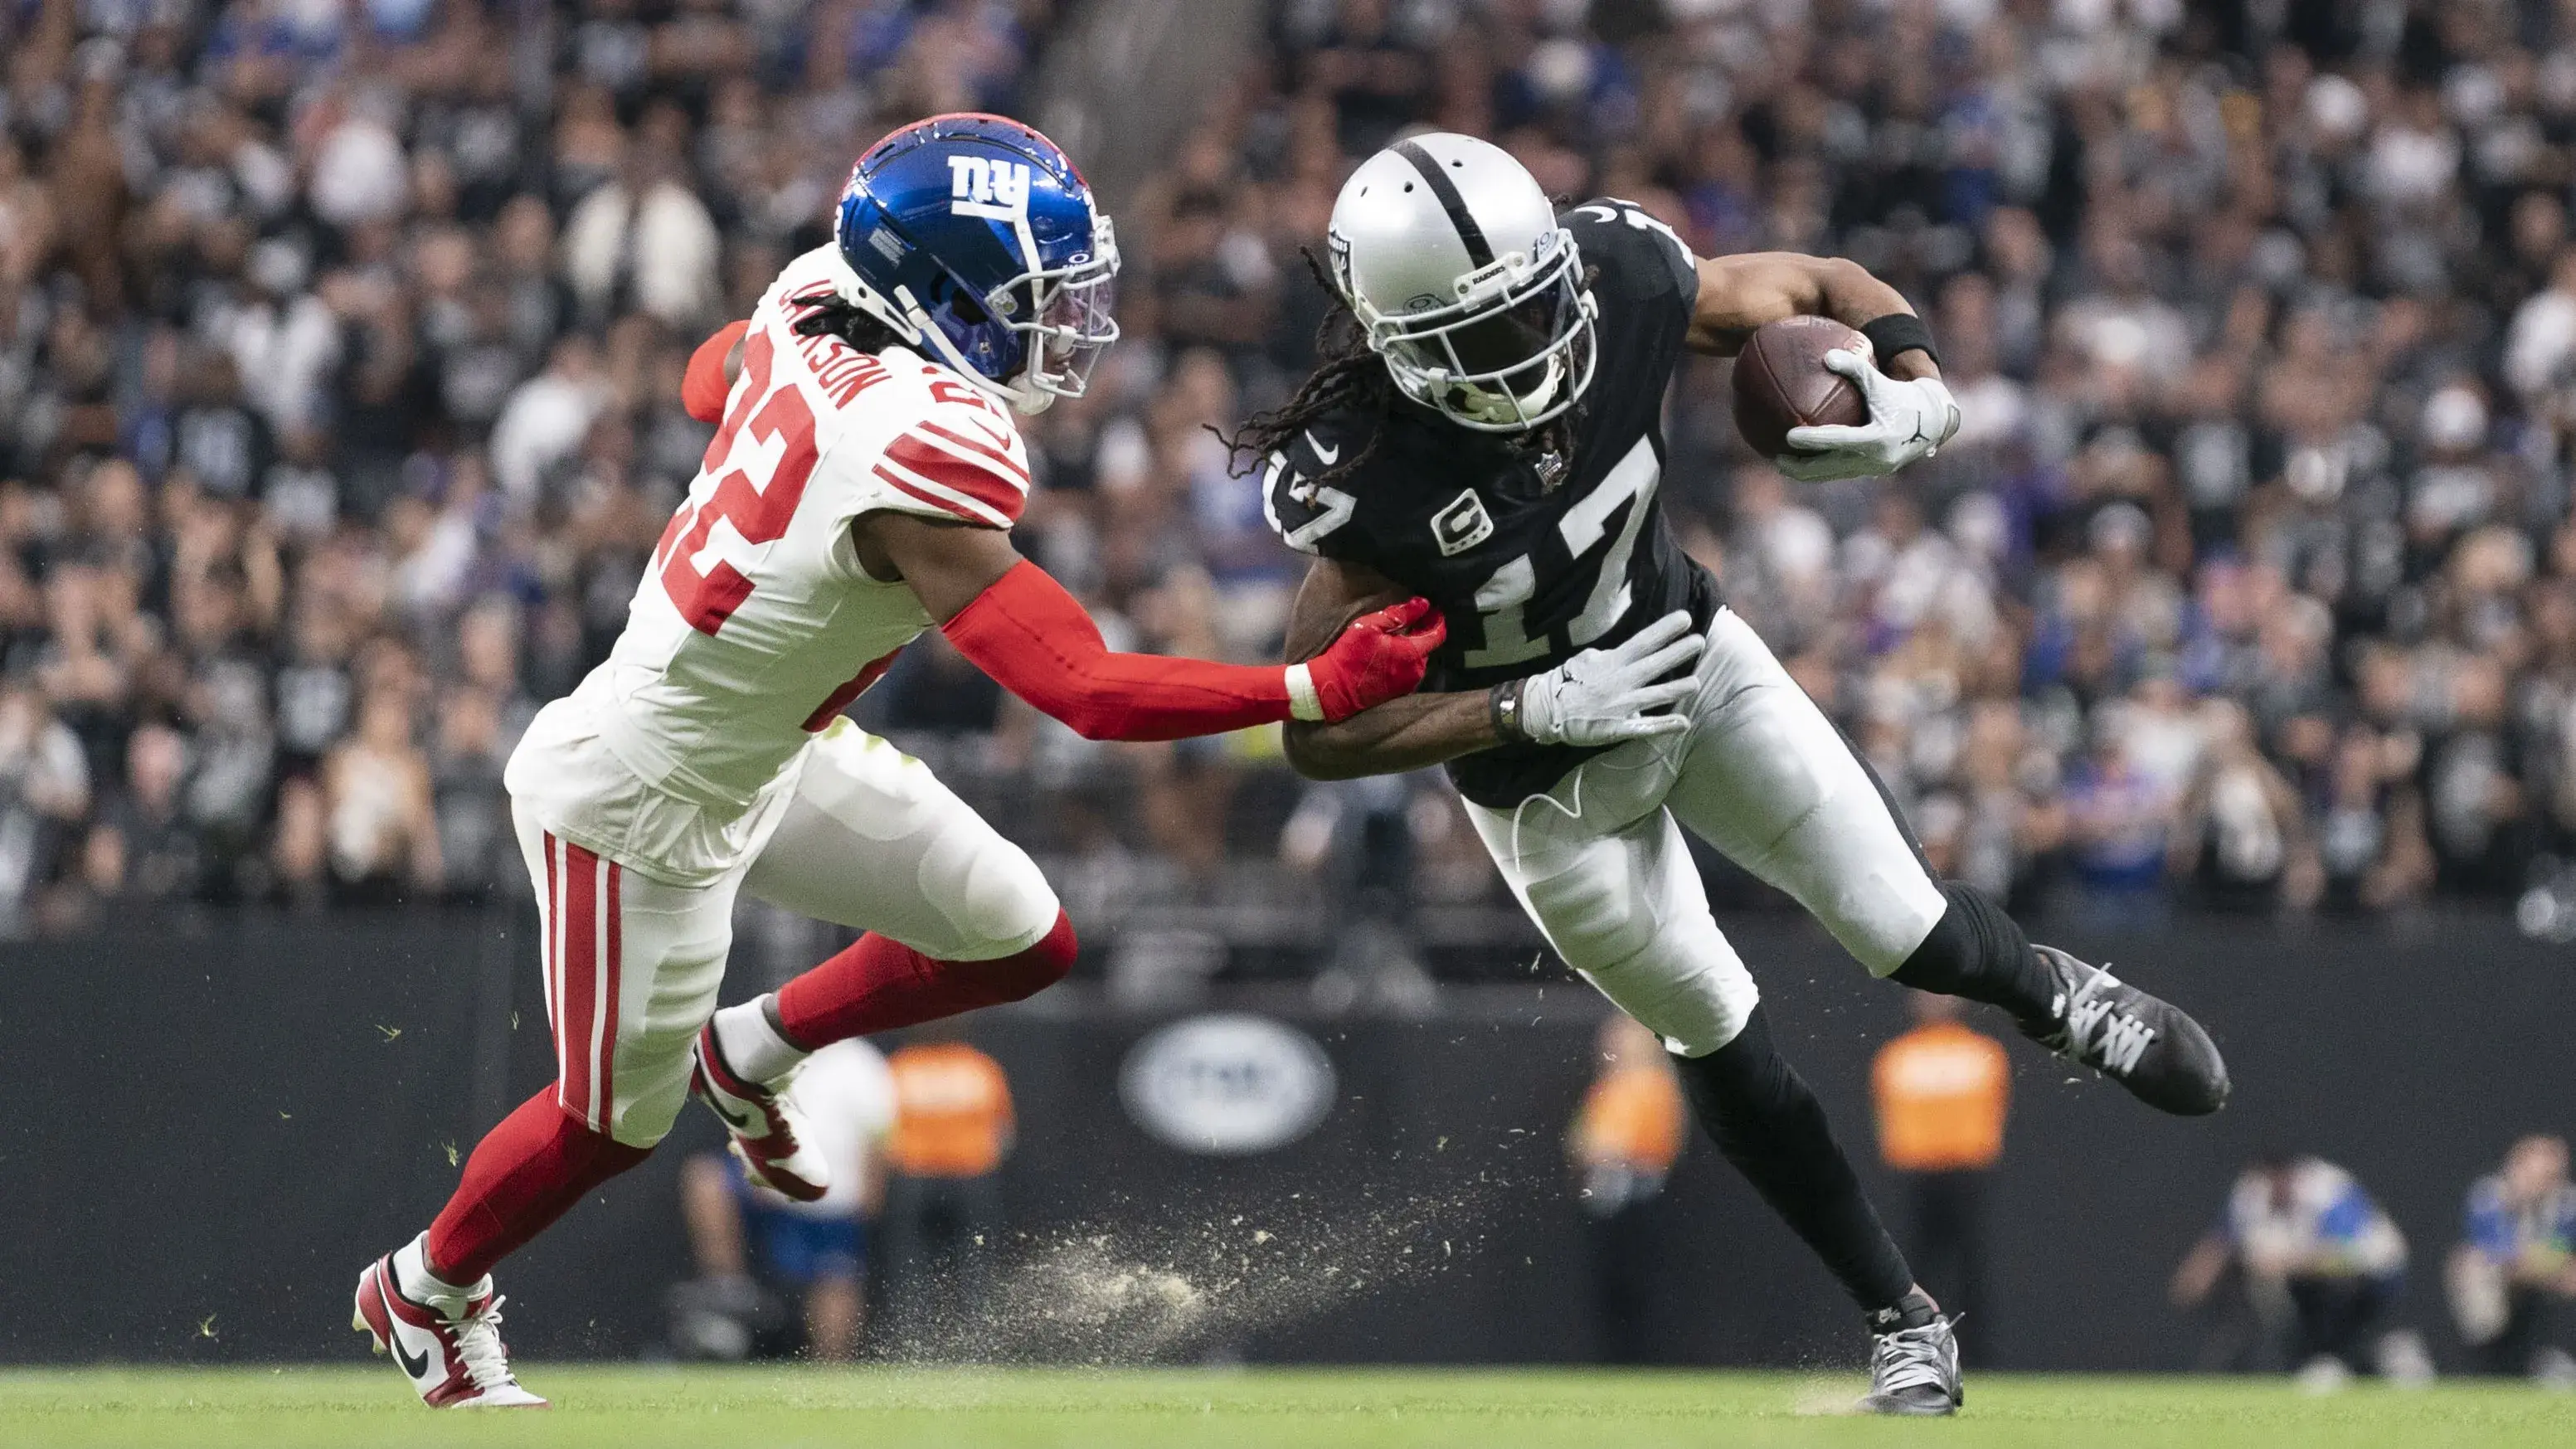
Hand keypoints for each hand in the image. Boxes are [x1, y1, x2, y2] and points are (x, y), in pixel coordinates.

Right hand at [1297, 597, 1446, 720]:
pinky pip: (1411, 670)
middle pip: (1429, 646)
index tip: (1433, 610)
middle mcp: (1417, 670)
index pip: (1438, 634)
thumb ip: (1400, 614)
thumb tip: (1423, 604)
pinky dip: (1407, 659)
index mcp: (1412, 653)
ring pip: (1420, 659)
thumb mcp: (1371, 626)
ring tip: (1402, 635)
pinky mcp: (1401, 691)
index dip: (1437, 619)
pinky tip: (1394, 652)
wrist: (1334, 688)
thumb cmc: (1350, 655)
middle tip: (1414, 619)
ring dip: (1415, 646)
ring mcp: (1409, 683)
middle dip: (1424, 631)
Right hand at [1506, 610, 1704, 746]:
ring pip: (1654, 696)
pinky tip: (1683, 722)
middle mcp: (1619, 681)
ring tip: (1697, 682)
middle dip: (1677, 652)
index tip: (1685, 619)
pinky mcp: (1618, 728)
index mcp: (1611, 662)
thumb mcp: (1586, 659)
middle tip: (1699, 641)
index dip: (1665, 630)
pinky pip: (1644, 726)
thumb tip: (1627, 650)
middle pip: (1653, 665)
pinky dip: (1664, 725)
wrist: (1546, 711)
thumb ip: (1609, 655)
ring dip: (1677, 689)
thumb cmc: (1567, 681)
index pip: (1643, 642)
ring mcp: (1620, 706)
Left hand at [1778, 346, 1959, 481]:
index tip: (1788, 435)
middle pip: (1829, 468)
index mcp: (1878, 438)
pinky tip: (1802, 461)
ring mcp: (1873, 470)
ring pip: (1832, 475)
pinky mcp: (1872, 472)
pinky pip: (1839, 473)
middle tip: (1777, 458)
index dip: (1812, 440)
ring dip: (1807, 472)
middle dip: (1801, 467)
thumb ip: (1855, 368)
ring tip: (1782, 465)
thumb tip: (1826, 355)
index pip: (1838, 441)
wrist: (1933, 421)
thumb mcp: (1881, 381)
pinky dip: (1820, 469)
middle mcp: (1875, 460)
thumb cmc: (1903, 396)